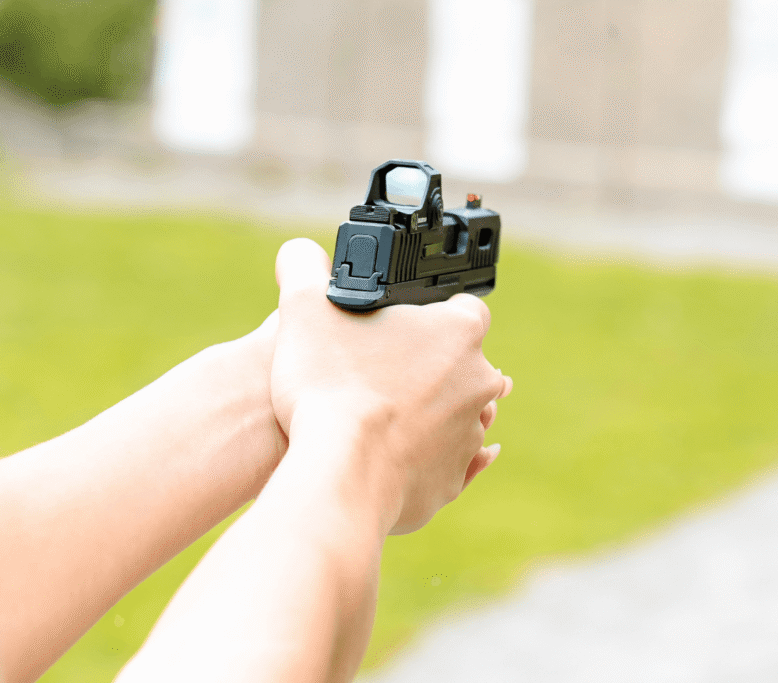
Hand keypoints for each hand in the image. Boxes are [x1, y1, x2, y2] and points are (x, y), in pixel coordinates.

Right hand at [270, 239, 511, 533]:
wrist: (339, 472)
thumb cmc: (328, 385)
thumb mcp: (304, 307)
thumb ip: (304, 267)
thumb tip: (299, 253)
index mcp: (459, 333)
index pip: (461, 309)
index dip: (426, 315)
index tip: (395, 326)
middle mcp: (478, 383)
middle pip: (456, 364)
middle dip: (422, 366)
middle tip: (374, 370)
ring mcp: (467, 436)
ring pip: (448, 416)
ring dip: (419, 413)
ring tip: (369, 414)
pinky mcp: (450, 482)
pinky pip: (436, 465)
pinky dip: (412, 459)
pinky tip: (377, 453)